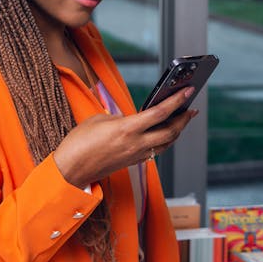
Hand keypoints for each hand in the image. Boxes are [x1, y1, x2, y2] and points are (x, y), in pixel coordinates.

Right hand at [53, 87, 198, 188]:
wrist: (71, 170)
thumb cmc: (79, 143)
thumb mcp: (98, 120)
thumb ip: (118, 117)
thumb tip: (129, 119)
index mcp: (127, 128)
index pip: (160, 112)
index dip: (177, 100)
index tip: (188, 91)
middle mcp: (136, 143)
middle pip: (170, 131)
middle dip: (184, 119)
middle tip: (191, 109)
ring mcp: (136, 155)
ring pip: (166, 144)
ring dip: (177, 132)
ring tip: (182, 121)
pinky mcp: (132, 162)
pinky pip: (156, 151)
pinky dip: (164, 141)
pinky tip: (164, 135)